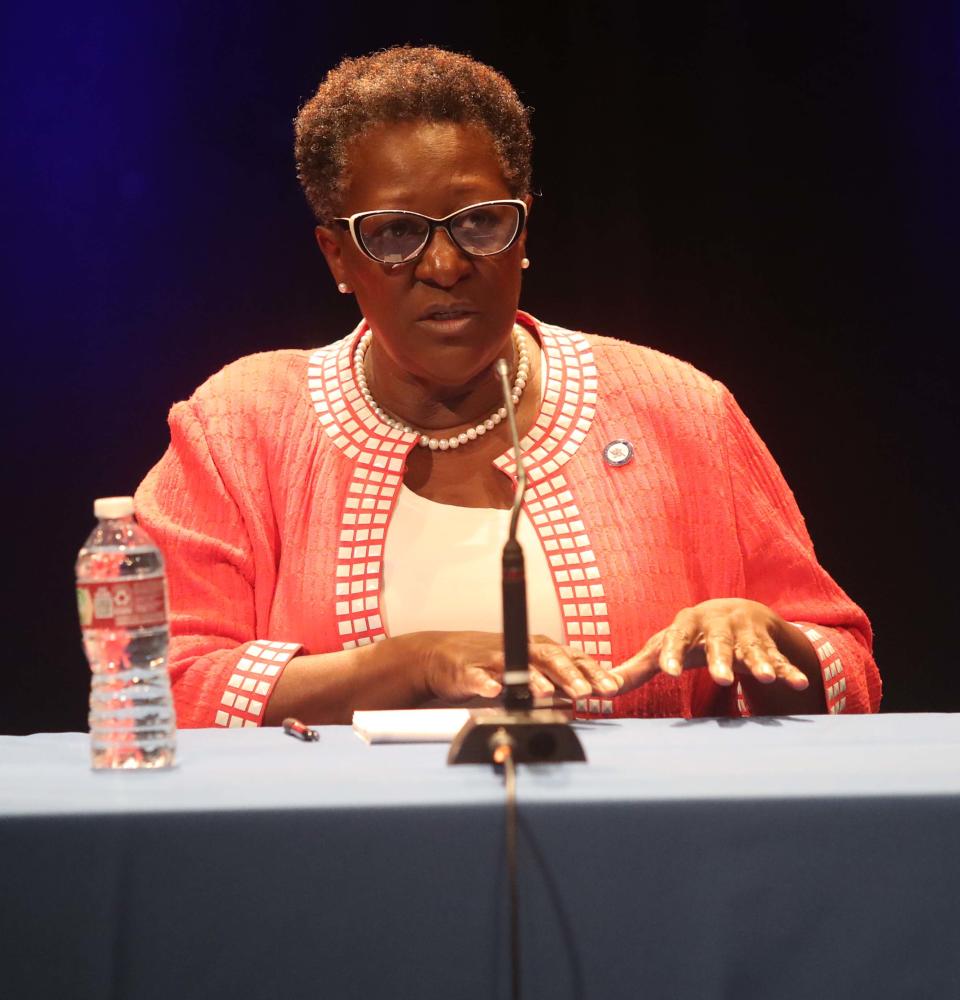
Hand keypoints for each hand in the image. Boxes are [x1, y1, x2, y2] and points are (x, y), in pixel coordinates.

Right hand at [413, 631, 621, 702]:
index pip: (573, 658)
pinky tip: (494, 692)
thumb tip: (596, 694)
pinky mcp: (469, 669)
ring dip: (533, 679)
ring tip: (547, 693)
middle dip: (569, 675)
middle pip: (549, 658)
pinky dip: (486, 683)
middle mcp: (521, 648)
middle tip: (585, 692)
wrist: (447, 655)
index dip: (593, 672)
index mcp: (541, 649)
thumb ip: (562, 681)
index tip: (611, 688)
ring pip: (516, 665)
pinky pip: (478, 676)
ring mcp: (494, 657)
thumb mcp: (533, 668)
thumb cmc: (496, 661)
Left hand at [611, 598, 814, 694]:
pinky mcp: (767, 644)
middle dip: (720, 660)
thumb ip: (636, 669)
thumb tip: (602, 690)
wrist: (734, 611)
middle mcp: (717, 625)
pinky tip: (798, 683)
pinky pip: (778, 657)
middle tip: (721, 678)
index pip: (676, 637)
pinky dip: (787, 670)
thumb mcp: (663, 647)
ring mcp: (744, 633)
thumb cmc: (688, 636)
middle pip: (718, 643)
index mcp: (686, 624)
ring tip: (765, 678)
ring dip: (759, 662)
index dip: (672, 654)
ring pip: (751, 649)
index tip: (668, 672)